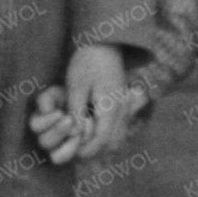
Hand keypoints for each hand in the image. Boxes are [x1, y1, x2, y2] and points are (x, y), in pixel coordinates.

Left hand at [36, 44, 136, 163]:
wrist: (105, 43)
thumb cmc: (87, 62)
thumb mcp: (76, 86)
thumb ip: (76, 111)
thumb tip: (75, 133)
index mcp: (111, 106)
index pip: (101, 139)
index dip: (86, 149)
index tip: (73, 153)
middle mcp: (121, 110)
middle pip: (112, 143)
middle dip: (95, 151)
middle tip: (76, 151)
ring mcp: (124, 108)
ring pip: (117, 138)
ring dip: (102, 145)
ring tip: (84, 144)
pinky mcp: (123, 105)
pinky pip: (119, 130)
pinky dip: (107, 137)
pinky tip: (93, 134)